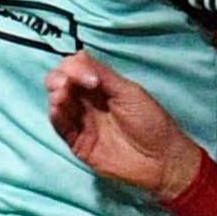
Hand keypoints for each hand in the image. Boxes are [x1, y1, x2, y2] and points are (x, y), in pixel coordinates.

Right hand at [45, 51, 202, 199]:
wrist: (160, 159)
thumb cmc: (151, 122)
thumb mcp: (129, 92)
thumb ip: (104, 76)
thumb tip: (78, 56)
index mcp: (102, 87)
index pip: (76, 69)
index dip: (75, 68)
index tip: (89, 78)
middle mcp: (89, 102)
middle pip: (62, 84)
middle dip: (59, 79)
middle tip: (66, 84)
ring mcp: (83, 122)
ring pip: (59, 104)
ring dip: (57, 96)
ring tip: (61, 95)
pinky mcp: (79, 143)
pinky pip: (61, 128)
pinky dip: (56, 117)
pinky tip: (56, 108)